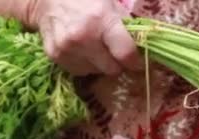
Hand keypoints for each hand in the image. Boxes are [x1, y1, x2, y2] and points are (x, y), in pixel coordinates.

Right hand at [26, 0, 141, 75]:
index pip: (125, 54)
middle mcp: (84, 37)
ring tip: (93, 47)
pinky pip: (79, 71)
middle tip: (114, 53)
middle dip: (116, 63)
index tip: (137, 61)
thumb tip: (142, 46)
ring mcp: (67, 49)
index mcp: (102, 20)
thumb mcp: (109, 4)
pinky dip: (84, 64)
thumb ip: (125, 26)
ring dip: (99, 64)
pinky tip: (80, 49)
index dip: (135, 61)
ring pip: (95, 72)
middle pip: (112, 69)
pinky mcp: (55, 56)